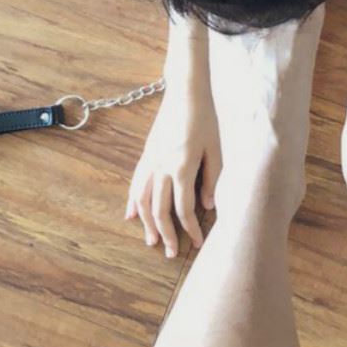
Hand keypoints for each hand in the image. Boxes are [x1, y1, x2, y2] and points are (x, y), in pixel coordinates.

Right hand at [125, 78, 221, 256]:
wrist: (185, 93)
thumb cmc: (206, 119)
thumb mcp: (216, 149)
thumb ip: (212, 179)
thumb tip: (208, 206)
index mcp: (182, 167)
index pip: (184, 209)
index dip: (190, 229)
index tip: (198, 242)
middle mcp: (162, 167)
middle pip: (160, 210)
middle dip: (166, 234)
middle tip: (171, 253)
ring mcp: (151, 161)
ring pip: (143, 200)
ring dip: (146, 223)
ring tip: (151, 241)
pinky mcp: (146, 155)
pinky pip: (136, 183)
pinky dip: (133, 201)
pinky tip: (131, 215)